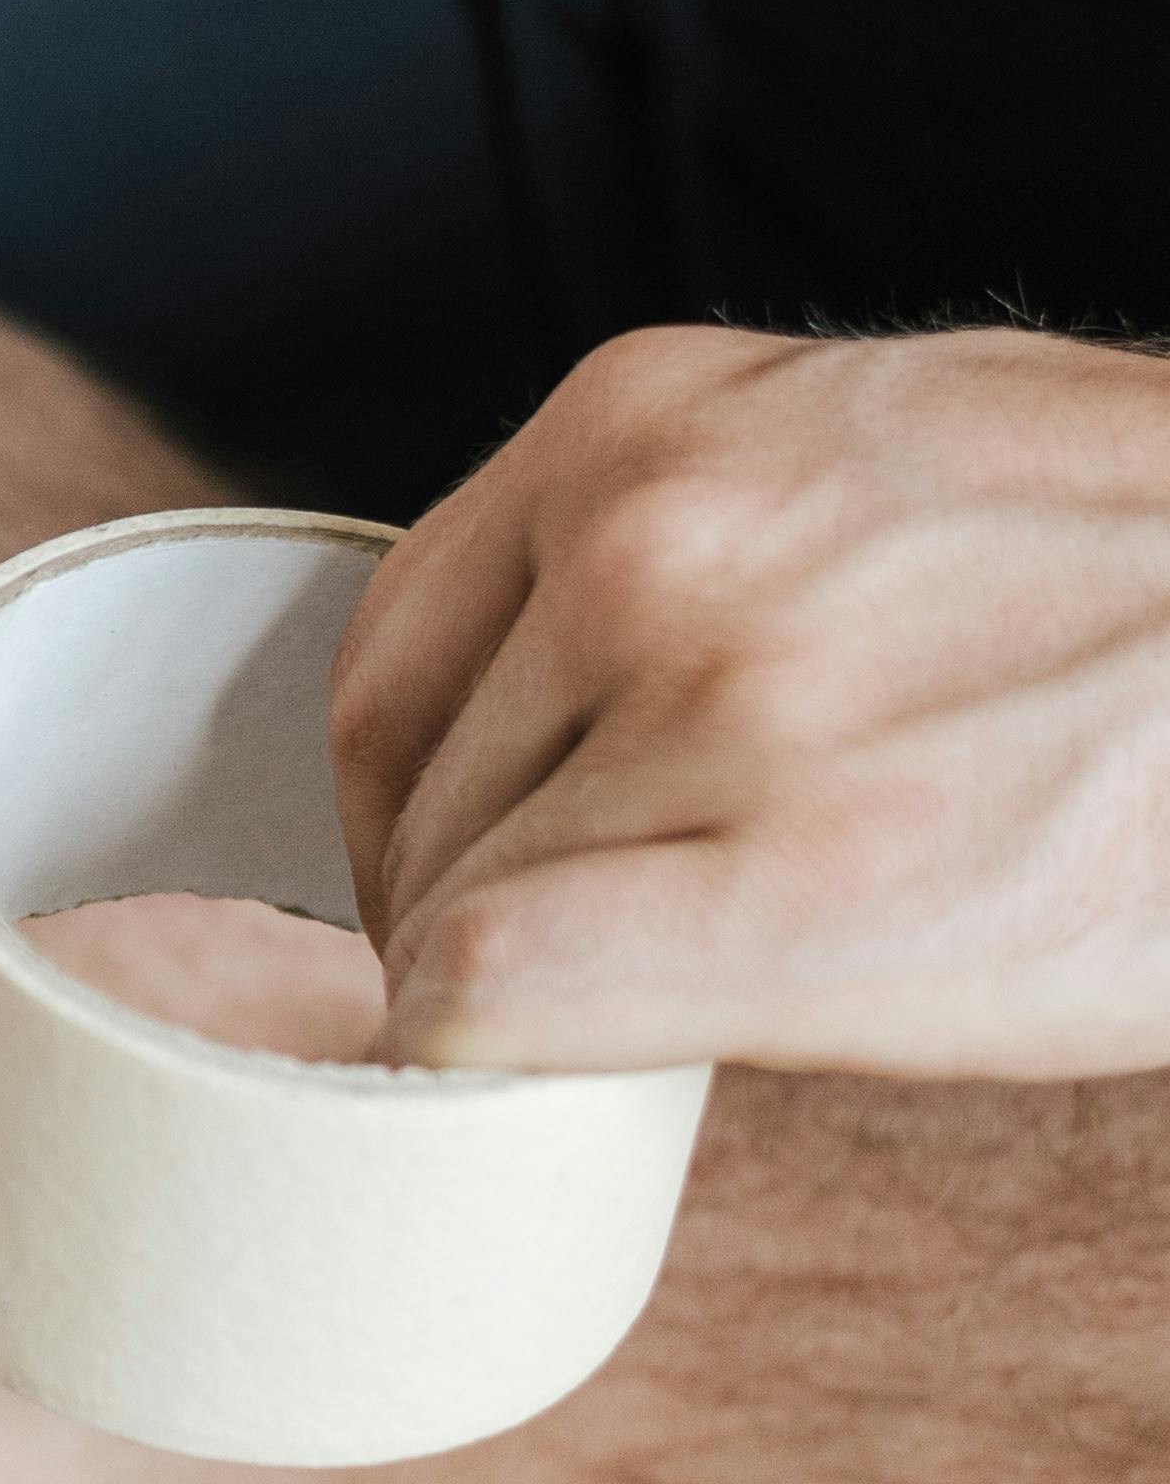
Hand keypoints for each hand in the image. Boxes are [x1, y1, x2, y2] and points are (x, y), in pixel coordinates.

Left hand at [331, 325, 1169, 1079]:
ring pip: (455, 913)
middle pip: (421, 802)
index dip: (418, 813)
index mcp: (642, 413)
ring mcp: (718, 695)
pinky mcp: (800, 880)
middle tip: (636, 964)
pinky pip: (491, 996)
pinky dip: (499, 1055)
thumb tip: (517, 719)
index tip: (481, 891)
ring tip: (727, 981)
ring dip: (550, 987)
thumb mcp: (867, 464)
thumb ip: (680, 537)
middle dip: (494, 906)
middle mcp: (652, 531)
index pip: (389, 661)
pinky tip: (604, 1070)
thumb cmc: (1139, 591)